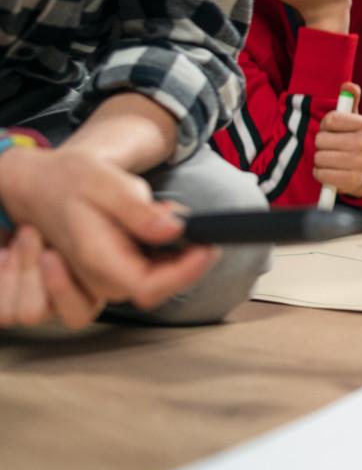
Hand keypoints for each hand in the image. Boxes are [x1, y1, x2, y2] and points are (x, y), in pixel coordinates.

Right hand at [0, 146, 217, 309]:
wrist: (44, 185)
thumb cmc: (73, 180)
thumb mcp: (107, 183)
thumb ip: (138, 211)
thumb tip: (174, 230)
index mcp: (95, 258)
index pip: (149, 287)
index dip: (186, 272)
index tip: (209, 246)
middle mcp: (99, 278)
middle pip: (158, 289)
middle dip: (183, 257)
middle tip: (177, 214)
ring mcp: (104, 280)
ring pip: (156, 283)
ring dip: (174, 255)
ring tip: (161, 212)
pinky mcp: (112, 273)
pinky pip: (148, 275)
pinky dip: (164, 253)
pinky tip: (155, 223)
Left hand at [314, 83, 361, 196]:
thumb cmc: (351, 140)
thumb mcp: (353, 120)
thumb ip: (350, 99)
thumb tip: (348, 85)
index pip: (331, 119)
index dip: (326, 125)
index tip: (333, 130)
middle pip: (322, 139)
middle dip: (322, 144)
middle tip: (332, 146)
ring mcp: (359, 163)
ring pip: (319, 157)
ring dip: (320, 159)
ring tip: (331, 159)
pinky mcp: (351, 181)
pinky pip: (320, 174)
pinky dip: (320, 173)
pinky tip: (330, 171)